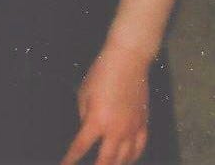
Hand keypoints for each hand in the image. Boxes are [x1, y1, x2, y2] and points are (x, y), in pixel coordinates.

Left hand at [62, 41, 149, 164]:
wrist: (128, 59)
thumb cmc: (102, 72)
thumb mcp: (84, 92)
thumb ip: (83, 115)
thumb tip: (86, 129)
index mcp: (97, 121)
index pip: (80, 147)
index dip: (70, 159)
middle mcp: (115, 130)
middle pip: (106, 161)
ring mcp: (131, 128)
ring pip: (125, 159)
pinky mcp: (143, 123)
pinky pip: (139, 148)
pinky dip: (133, 157)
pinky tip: (128, 159)